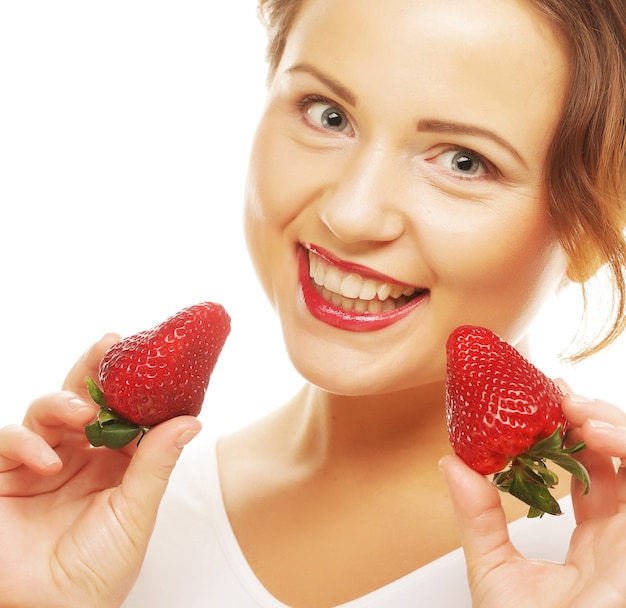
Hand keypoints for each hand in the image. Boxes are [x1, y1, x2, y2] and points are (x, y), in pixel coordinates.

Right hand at [0, 335, 201, 607]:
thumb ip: (156, 463)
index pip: (122, 411)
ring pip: (47, 409)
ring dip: (65, 402)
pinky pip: (9, 440)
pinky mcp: (3, 475)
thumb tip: (190, 419)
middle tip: (110, 344)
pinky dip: (27, 442)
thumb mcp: (136, 512)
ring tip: (84, 412)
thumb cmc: (98, 571)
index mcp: (113, 461)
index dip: (132, 385)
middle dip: (94, 369)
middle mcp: (77, 455)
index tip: (149, 355)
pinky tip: (50, 461)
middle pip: (84, 398)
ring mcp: (39, 462)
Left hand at [439, 388, 625, 607]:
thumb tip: (450, 463)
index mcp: (595, 543)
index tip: (538, 404)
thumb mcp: (495, 572)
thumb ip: (477, 518)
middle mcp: (624, 536)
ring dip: (613, 425)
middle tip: (556, 396)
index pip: (594, 475)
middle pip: (623, 460)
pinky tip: (595, 434)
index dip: (572, 436)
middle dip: (594, 420)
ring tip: (573, 410)